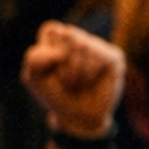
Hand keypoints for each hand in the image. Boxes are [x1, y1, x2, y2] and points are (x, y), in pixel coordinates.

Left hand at [22, 21, 124, 138]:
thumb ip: (35, 58)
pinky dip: (90, 74)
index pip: (52, 29)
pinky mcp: (114, 57)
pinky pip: (101, 56)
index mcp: (58, 38)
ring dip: (77, 73)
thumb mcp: (34, 77)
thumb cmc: (56, 95)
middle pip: (68, 36)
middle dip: (63, 65)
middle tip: (66, 81)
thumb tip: (61, 53)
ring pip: (84, 46)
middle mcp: (79, 38)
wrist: (77, 118)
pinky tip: (91, 82)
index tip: (50, 71)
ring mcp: (98, 46)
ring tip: (78, 84)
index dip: (48, 54)